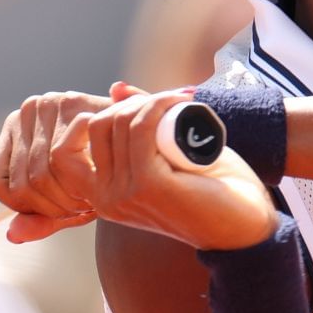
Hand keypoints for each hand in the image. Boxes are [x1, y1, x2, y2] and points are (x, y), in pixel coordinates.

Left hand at [0, 88, 130, 242]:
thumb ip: (40, 221)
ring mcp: (46, 105)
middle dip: (53, 207)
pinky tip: (95, 177)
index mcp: (14, 132)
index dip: (25, 206)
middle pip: (20, 183)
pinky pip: (59, 158)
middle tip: (81, 206)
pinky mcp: (71, 104)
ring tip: (90, 195)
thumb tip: (13, 235)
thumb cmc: (103, 173)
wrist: (145, 146)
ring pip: (38, 175)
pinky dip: (78, 176)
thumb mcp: (67, 203)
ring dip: (69, 197)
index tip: (55, 210)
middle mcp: (26, 113)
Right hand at [52, 91, 278, 251]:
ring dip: (151, 101)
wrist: (248, 224)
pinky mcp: (149, 185)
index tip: (131, 109)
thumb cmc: (212, 189)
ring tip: (181, 102)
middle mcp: (106, 199)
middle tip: (168, 103)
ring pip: (119, 123)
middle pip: (97, 127)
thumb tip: (117, 88)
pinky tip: (180, 101)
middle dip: (130, 104)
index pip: (64, 151)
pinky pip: (140, 128)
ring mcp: (124, 194)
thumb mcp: (166, 153)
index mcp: (102, 196)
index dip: (87, 120)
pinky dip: (158, 105)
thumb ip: (140, 126)